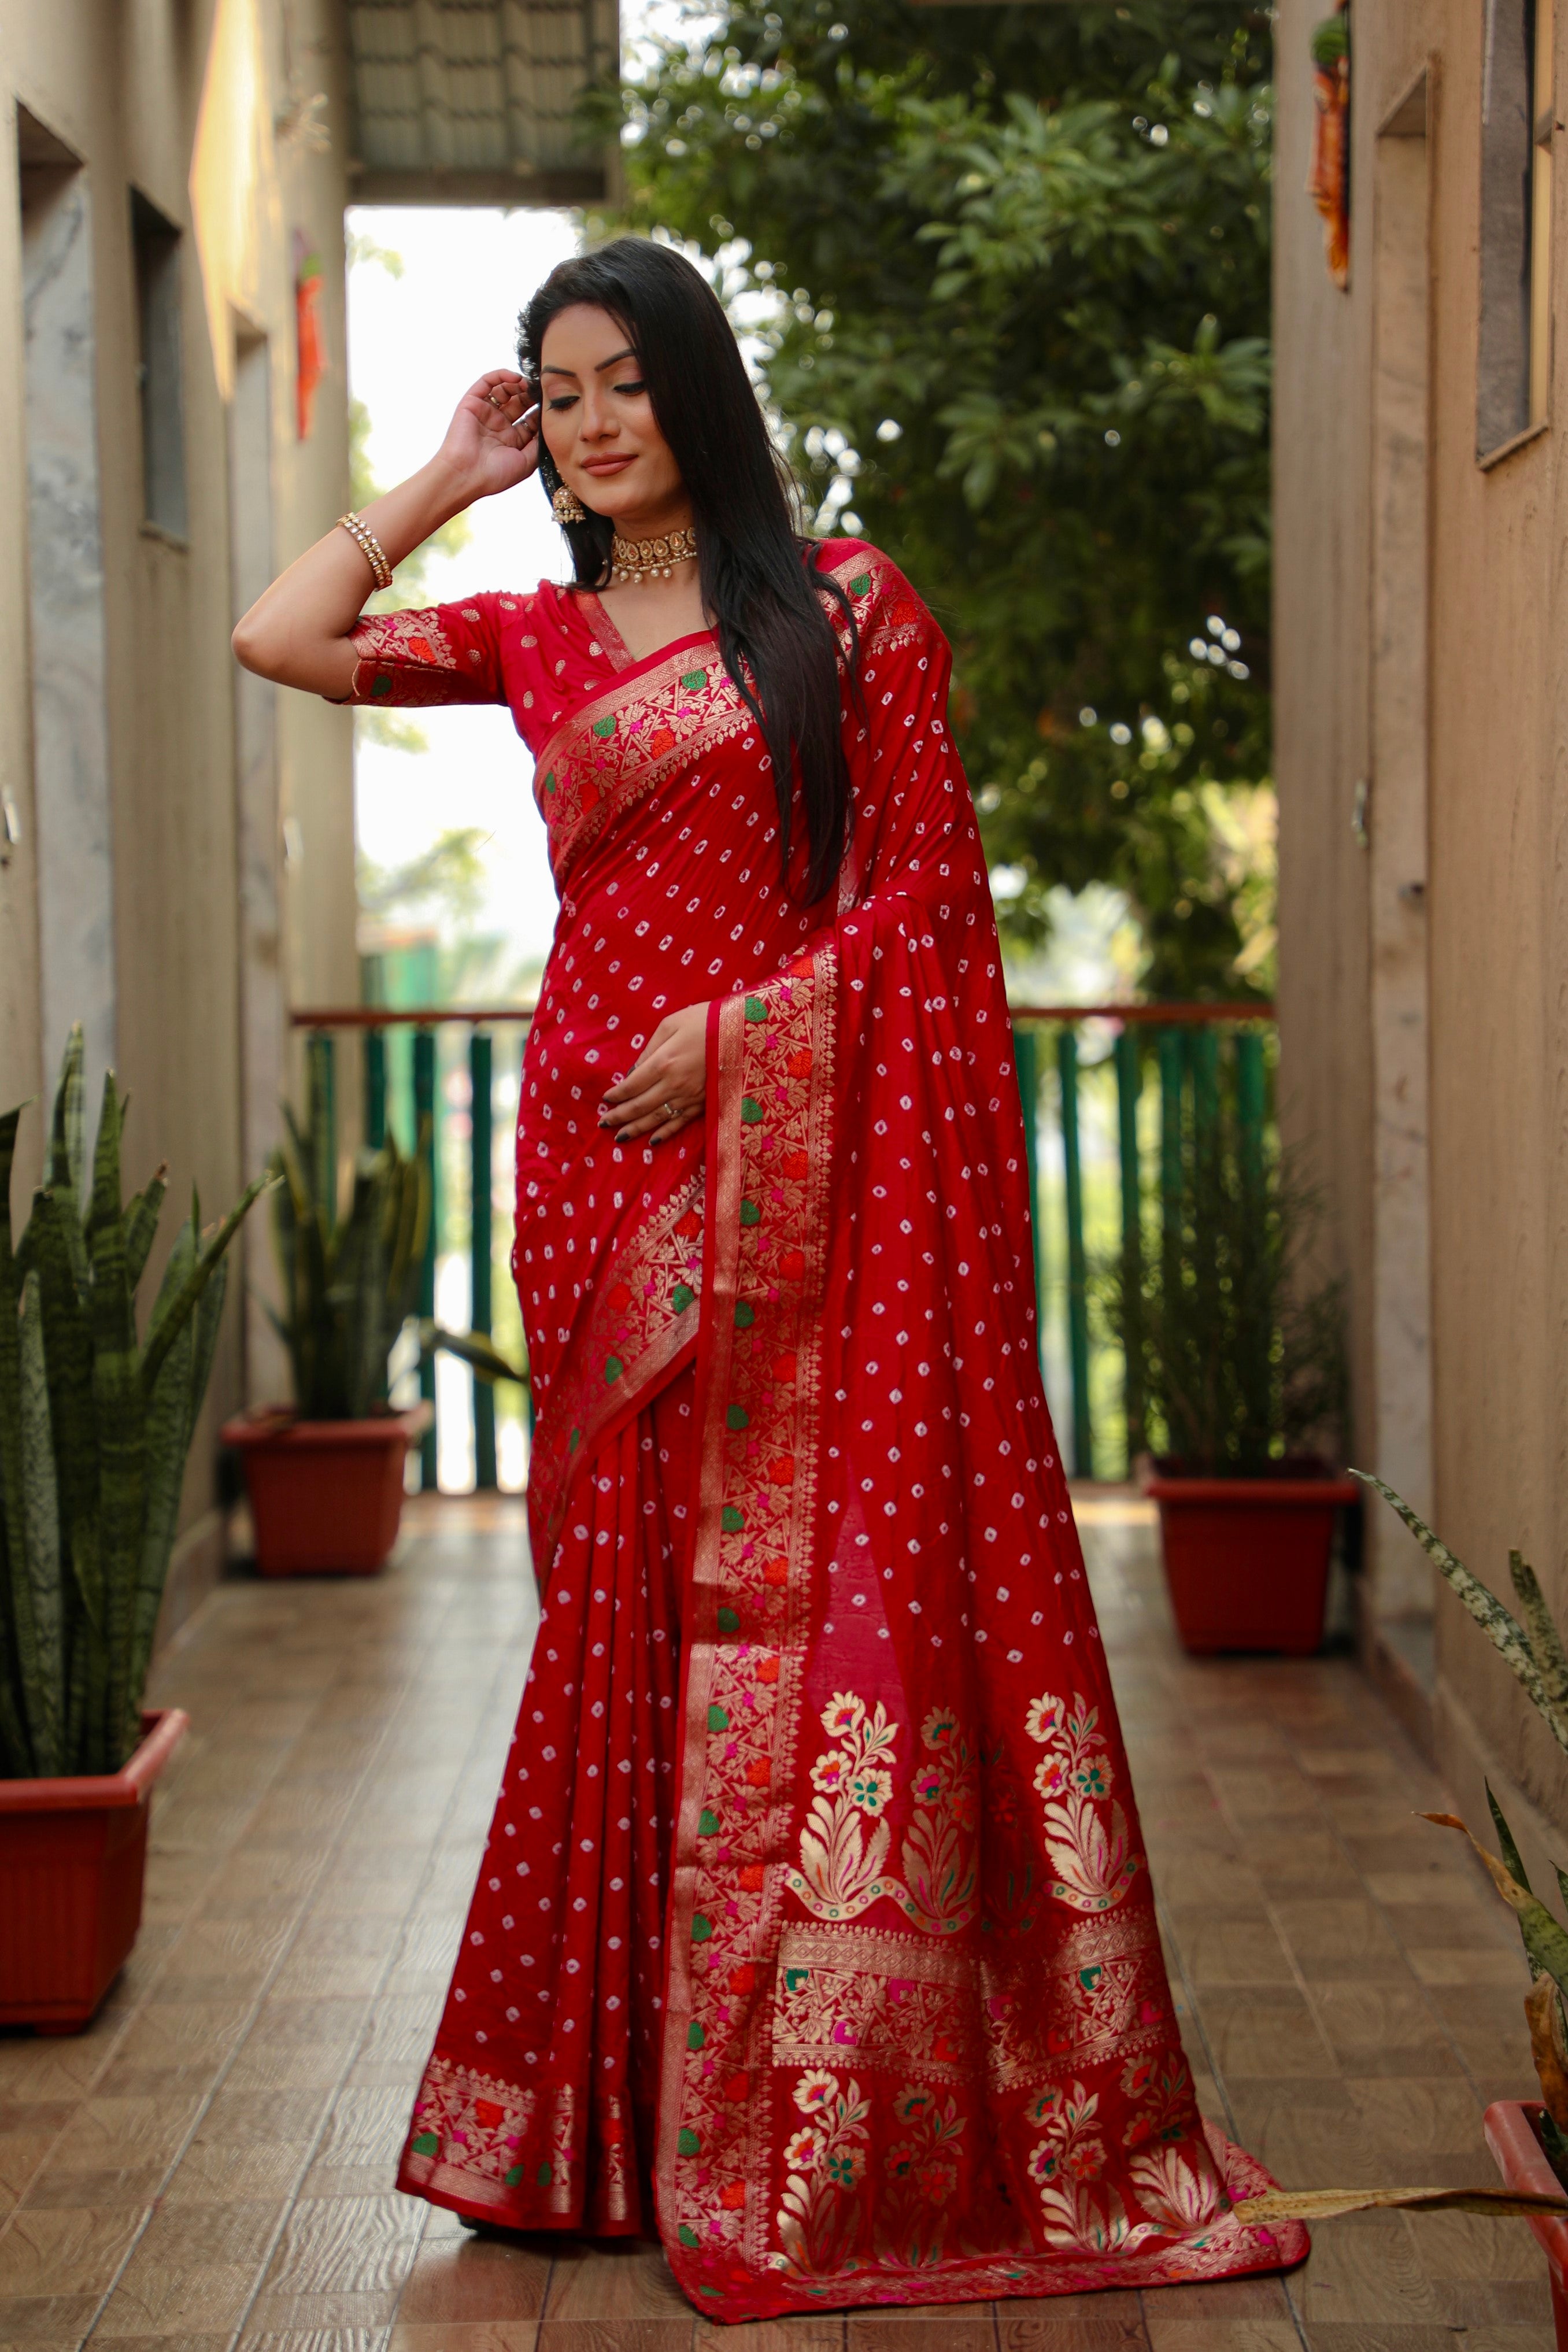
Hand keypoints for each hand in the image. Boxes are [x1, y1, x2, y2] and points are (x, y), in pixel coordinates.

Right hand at [433, 370, 540, 502]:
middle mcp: (499, 425)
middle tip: (542, 391)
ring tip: (529, 385)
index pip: (531, 419)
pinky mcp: (472, 403)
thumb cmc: (495, 475)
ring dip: (518, 385)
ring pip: (505, 390)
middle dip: (532, 396)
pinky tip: (516, 378)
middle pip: (520, 403)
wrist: (466, 475)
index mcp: (512, 440)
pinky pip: (487, 382)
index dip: (541, 411)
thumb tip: (549, 425)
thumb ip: (539, 444)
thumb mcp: (527, 463)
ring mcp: (486, 413)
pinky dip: (501, 375)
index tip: (552, 404)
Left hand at [599, 1004, 708, 1144]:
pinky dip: (666, 1133)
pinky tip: (653, 1141)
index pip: (632, 1085)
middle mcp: (674, 1084)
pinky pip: (681, 1122)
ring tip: (620, 1137)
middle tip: (604, 1123)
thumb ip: (649, 1049)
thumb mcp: (671, 1024)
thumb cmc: (705, 1021)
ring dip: (637, 1129)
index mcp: (663, 1063)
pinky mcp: (704, 1103)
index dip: (616, 1095)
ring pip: (658, 1118)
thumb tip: (632, 1072)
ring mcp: (690, 1097)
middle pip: (641, 1106)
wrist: (743, 1030)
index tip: (606, 1100)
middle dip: (620, 1116)